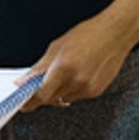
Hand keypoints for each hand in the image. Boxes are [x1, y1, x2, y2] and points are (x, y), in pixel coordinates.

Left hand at [16, 15, 136, 111]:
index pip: (42, 95)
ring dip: (59, 91)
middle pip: (52, 99)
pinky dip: (72, 89)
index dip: (31, 102)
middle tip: (41, 84)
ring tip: (66, 71)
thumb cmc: (87, 35)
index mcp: (63, 68)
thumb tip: (23, 81)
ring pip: (64, 98)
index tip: (23, 105)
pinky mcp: (96, 92)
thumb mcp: (57, 47)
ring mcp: (87, 88)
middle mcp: (76, 81)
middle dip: (44, 94)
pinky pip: (77, 96)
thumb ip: (40, 67)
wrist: (115, 34)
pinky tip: (79, 73)